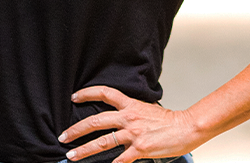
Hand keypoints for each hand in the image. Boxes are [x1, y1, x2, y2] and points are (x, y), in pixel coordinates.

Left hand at [59, 87, 200, 162]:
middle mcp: (128, 118)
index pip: (105, 93)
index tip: (74, 97)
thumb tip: (120, 115)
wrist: (186, 127)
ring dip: (83, 150)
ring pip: (101, 142)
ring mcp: (133, 134)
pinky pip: (119, 160)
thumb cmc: (169, 120)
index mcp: (130, 105)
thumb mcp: (147, 108)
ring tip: (71, 155)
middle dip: (76, 130)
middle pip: (95, 121)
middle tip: (63, 136)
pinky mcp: (139, 149)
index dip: (87, 94)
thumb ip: (131, 111)